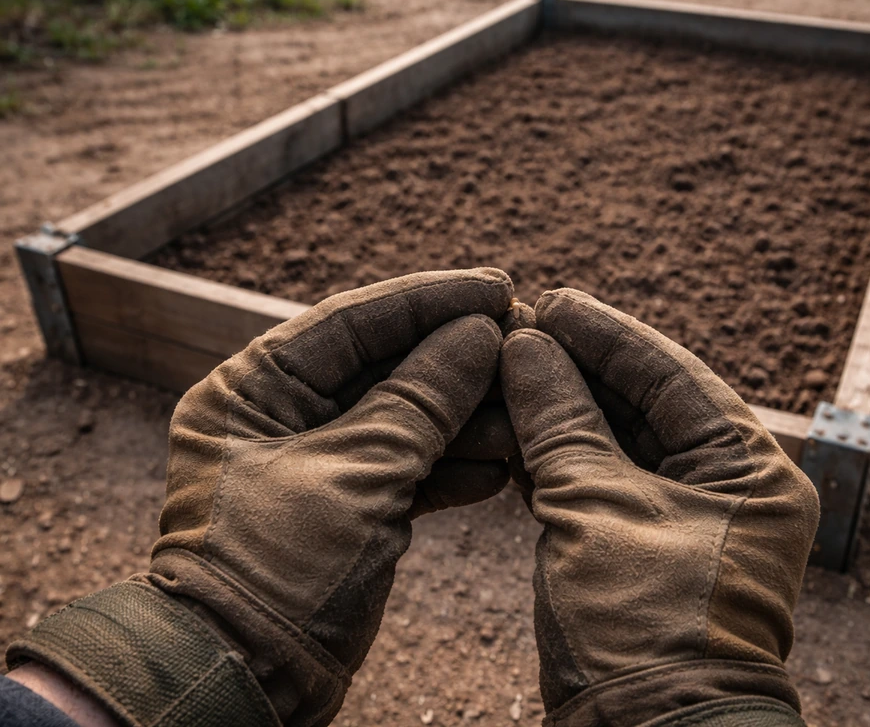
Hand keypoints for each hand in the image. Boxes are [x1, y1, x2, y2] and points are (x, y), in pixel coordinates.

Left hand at [7, 269, 514, 726]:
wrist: (248, 679)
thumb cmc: (278, 568)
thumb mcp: (358, 471)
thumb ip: (423, 397)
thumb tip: (480, 333)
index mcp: (255, 387)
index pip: (353, 320)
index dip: (430, 300)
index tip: (498, 287)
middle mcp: (282, 415)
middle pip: (386, 366)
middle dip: (457, 362)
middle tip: (525, 344)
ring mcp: (318, 462)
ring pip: (406, 420)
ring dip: (466, 420)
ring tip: (523, 415)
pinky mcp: (349, 506)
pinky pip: (408, 469)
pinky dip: (452, 469)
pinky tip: (499, 470)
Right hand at [500, 289, 819, 726]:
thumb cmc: (641, 625)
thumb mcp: (596, 508)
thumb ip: (561, 419)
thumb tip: (527, 345)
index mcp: (751, 470)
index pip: (673, 375)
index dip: (608, 334)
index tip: (553, 300)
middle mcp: (729, 488)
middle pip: (645, 403)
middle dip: (579, 368)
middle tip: (521, 326)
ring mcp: (688, 520)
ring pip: (618, 442)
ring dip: (562, 409)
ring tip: (507, 367)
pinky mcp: (646, 548)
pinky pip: (602, 482)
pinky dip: (558, 456)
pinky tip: (513, 425)